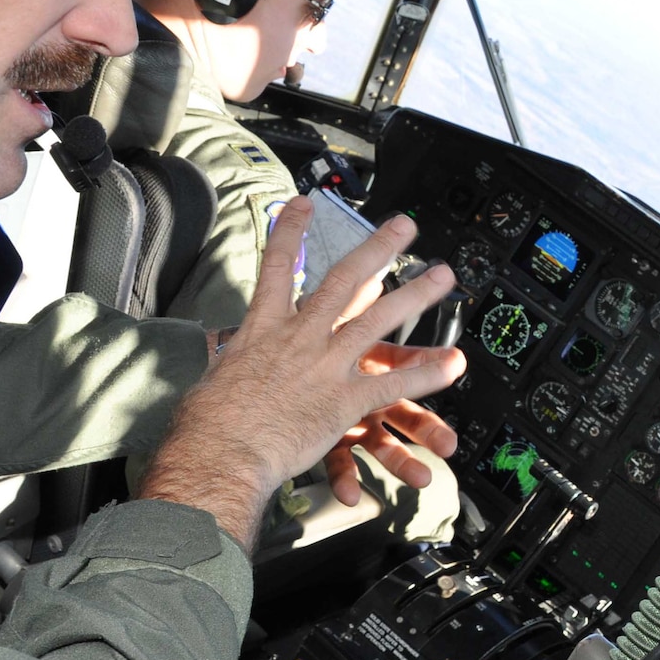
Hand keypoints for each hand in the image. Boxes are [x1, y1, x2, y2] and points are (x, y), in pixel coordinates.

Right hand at [141, 197, 465, 547]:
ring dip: (415, 295)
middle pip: (344, 281)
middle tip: (402, 226)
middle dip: (376, 249)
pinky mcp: (344, 400)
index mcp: (261, 330)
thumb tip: (226, 364)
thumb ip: (232, 365)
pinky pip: (394, 382)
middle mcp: (299, 338)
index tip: (301, 205)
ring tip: (442, 275)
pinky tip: (453, 363)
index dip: (289, 233)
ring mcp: (325, 365)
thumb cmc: (206, 426)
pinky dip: (426, 374)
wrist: (220, 454)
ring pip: (379, 320)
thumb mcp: (213, 380)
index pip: (276, 269)